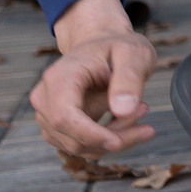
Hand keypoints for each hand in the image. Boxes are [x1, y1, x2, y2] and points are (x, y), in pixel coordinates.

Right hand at [30, 0, 157, 156]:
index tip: (119, 141)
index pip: (64, 117)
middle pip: (74, 138)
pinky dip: (108, 139)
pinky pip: (83, 146)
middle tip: (145, 110)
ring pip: (80, 146)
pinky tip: (127, 118)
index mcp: (59, 77)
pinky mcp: (57, 127)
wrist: (103, 45)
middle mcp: (45, 98)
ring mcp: (48, 115)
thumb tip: (122, 111)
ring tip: (140, 108)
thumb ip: (129, 79)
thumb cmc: (117, 47)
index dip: (90, 135)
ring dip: (115, 137)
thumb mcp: (133, 53)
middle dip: (114, 136)